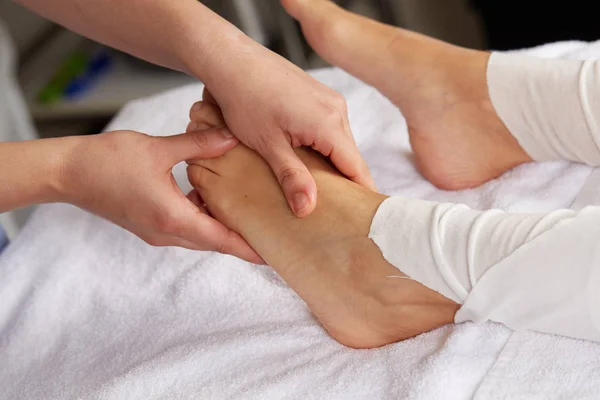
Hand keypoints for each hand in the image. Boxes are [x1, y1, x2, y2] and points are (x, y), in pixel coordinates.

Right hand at [59, 129, 261, 262]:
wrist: (68, 172)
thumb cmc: (108, 160)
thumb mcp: (159, 148)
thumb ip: (199, 144)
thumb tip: (231, 137)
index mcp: (172, 218)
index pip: (221, 240)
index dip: (249, 248)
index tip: (272, 254)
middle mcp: (166, 232)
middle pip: (214, 242)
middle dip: (242, 241)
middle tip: (269, 234)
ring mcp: (156, 232)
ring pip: (199, 236)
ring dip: (222, 230)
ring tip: (249, 217)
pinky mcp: (149, 224)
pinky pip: (185, 228)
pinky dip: (203, 219)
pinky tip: (213, 199)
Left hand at [193, 40, 375, 216]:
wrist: (231, 59)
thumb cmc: (244, 98)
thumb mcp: (267, 144)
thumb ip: (291, 177)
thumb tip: (308, 209)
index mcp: (328, 123)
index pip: (356, 168)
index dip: (361, 195)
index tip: (364, 218)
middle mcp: (336, 109)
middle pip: (350, 157)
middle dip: (345, 184)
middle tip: (339, 214)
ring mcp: (329, 100)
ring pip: (340, 143)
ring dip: (333, 166)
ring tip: (324, 193)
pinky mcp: (319, 96)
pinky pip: (330, 129)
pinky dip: (325, 149)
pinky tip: (310, 163)